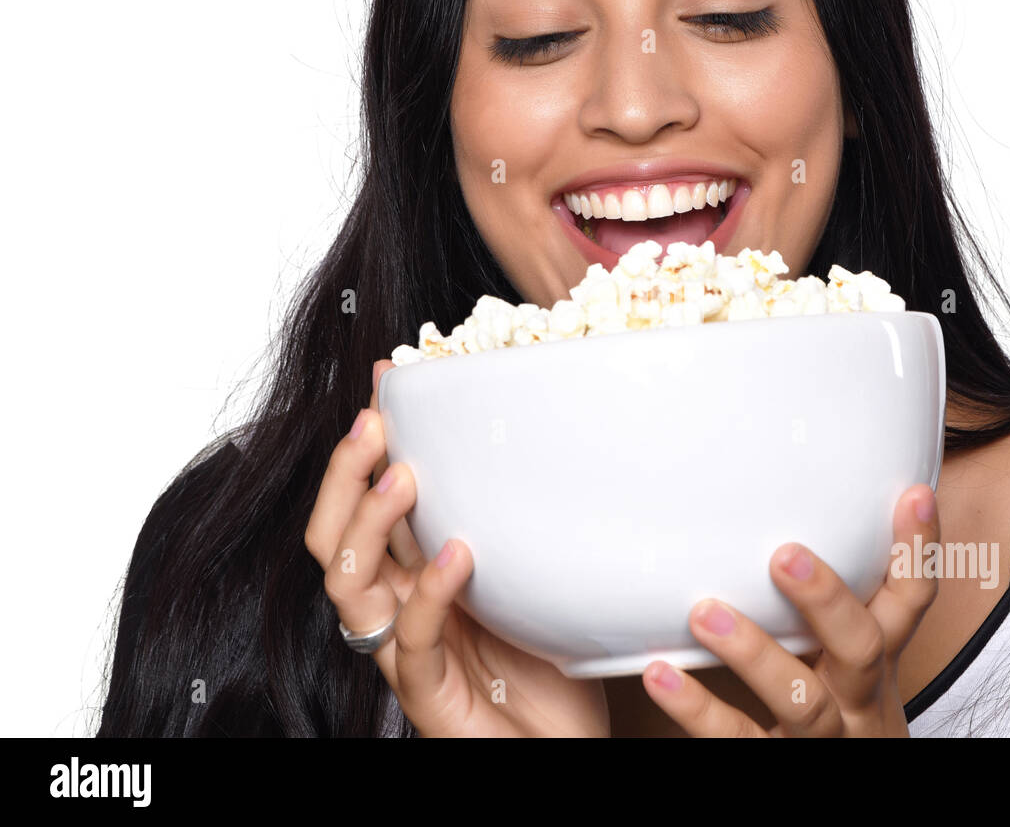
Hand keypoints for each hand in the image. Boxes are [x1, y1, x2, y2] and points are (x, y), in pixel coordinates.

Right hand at [305, 359, 609, 736]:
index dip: (365, 445)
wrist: (564, 741)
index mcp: (410, 575)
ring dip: (370, 524)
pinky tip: (458, 557)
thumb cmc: (545, 658)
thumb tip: (522, 433)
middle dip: (345, 474)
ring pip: (349, 583)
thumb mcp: (524, 570)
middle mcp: (394, 609)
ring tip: (405, 477)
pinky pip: (412, 643)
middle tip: (373, 423)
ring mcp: (404, 653)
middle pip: (332, 537)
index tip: (385, 383)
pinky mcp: (428, 696)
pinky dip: (430, 596)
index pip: (362, 502)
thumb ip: (505, 516)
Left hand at [639, 484, 939, 735]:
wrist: (844, 790)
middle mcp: (860, 703)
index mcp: (877, 667)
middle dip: (828, 600)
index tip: (911, 495)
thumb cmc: (833, 719)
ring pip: (802, 701)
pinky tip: (660, 675)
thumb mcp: (845, 668)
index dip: (917, 552)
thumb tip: (794, 521)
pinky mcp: (777, 765)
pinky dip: (697, 709)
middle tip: (785, 555)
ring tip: (705, 613)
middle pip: (862, 650)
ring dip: (754, 652)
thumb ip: (826, 612)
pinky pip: (738, 739)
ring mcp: (823, 740)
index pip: (910, 605)